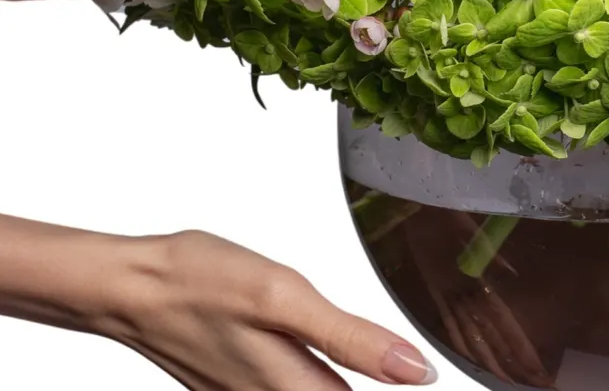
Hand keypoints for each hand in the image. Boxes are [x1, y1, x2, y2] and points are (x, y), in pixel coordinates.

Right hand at [95, 229, 437, 389]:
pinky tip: (321, 353)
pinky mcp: (232, 384)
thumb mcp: (284, 299)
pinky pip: (286, 388)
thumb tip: (415, 371)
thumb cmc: (200, 281)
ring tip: (382, 356)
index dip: (398, 380)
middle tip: (411, 362)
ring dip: (342, 376)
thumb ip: (351, 338)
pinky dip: (312, 373)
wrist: (129, 285)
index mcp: (293, 387)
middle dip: (374, 376)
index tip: (425, 371)